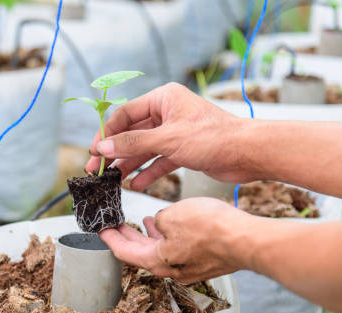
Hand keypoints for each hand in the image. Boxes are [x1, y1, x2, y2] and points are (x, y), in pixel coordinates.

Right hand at [86, 82, 255, 190]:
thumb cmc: (213, 137)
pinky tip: (136, 184)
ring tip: (112, 180)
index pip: (125, 114)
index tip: (94, 150)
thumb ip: (133, 143)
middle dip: (115, 152)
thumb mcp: (167, 139)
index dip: (107, 133)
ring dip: (129, 164)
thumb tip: (103, 147)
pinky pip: (159, 161)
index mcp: (163, 99)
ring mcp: (175, 132)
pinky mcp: (184, 150)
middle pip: (132, 133)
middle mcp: (168, 113)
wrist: (247, 153)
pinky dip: (148, 172)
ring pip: (145, 149)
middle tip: (97, 168)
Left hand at [99, 198, 253, 282]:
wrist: (247, 240)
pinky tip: (172, 225)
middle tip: (116, 226)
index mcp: (157, 261)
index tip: (101, 230)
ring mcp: (189, 269)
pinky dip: (170, 237)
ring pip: (162, 251)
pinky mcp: (204, 262)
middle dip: (128, 237)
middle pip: (141, 253)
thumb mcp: (172, 215)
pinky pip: (179, 250)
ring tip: (143, 222)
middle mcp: (171, 270)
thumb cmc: (210, 228)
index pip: (124, 252)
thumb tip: (161, 223)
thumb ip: (159, 220)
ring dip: (151, 236)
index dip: (110, 239)